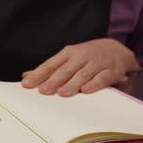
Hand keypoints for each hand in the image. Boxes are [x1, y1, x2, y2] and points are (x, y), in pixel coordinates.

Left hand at [21, 38, 140, 96]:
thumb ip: (48, 69)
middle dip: (53, 80)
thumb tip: (25, 76)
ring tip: (62, 93)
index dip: (38, 74)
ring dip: (72, 83)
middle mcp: (81, 56)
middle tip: (43, 91)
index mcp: (68, 54)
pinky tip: (86, 90)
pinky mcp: (111, 70)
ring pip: (83, 74)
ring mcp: (97, 63)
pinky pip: (102, 77)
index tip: (26, 84)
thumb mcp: (67, 59)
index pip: (50, 65)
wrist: (116, 49)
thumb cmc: (86, 57)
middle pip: (65, 70)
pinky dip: (94, 83)